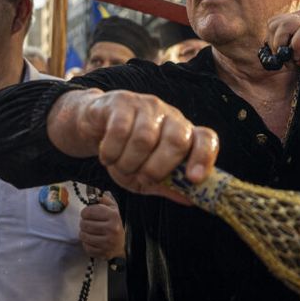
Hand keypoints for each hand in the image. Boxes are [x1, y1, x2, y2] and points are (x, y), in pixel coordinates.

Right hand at [70, 89, 218, 205]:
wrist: (93, 129)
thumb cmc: (125, 154)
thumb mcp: (146, 177)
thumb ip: (168, 186)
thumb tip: (192, 199)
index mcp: (183, 134)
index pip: (206, 139)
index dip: (204, 158)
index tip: (193, 179)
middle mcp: (170, 116)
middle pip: (177, 140)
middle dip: (157, 168)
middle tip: (141, 177)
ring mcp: (147, 106)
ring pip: (144, 138)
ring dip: (128, 163)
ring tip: (120, 166)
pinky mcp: (122, 101)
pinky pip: (119, 130)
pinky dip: (111, 152)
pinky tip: (107, 157)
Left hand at [79, 191, 125, 258]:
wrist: (122, 245)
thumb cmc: (114, 225)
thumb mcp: (113, 209)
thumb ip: (104, 199)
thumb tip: (95, 193)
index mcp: (113, 216)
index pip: (89, 211)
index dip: (84, 212)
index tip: (86, 214)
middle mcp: (111, 229)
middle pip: (85, 224)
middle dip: (83, 223)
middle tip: (87, 223)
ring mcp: (107, 242)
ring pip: (83, 235)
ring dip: (83, 233)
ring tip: (88, 232)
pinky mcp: (103, 252)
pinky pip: (86, 247)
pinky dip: (86, 243)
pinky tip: (91, 240)